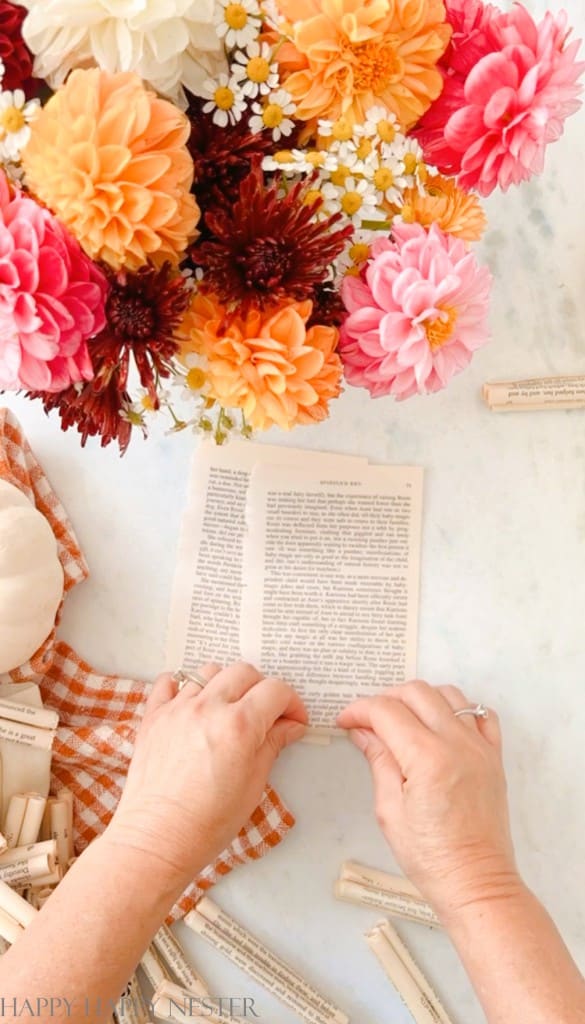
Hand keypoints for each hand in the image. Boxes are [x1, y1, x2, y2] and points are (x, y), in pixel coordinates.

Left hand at [106, 662, 307, 885]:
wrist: (158, 840)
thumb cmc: (207, 823)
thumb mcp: (254, 785)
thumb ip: (272, 745)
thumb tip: (290, 726)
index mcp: (239, 725)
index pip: (275, 690)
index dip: (291, 703)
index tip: (294, 720)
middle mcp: (208, 708)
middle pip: (244, 672)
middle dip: (262, 688)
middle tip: (265, 714)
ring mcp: (177, 709)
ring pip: (209, 672)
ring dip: (225, 684)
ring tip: (229, 709)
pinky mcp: (153, 717)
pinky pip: (168, 682)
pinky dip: (183, 685)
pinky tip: (192, 704)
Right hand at [337, 681, 521, 920]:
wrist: (476, 882)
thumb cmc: (431, 857)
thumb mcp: (389, 810)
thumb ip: (378, 761)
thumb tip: (363, 732)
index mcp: (427, 758)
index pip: (386, 711)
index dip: (359, 710)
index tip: (346, 720)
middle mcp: (457, 743)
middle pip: (417, 692)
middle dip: (386, 698)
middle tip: (368, 719)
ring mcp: (480, 747)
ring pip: (449, 694)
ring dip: (420, 698)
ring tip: (401, 719)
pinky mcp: (494, 757)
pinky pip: (480, 714)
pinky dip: (458, 708)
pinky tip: (441, 724)